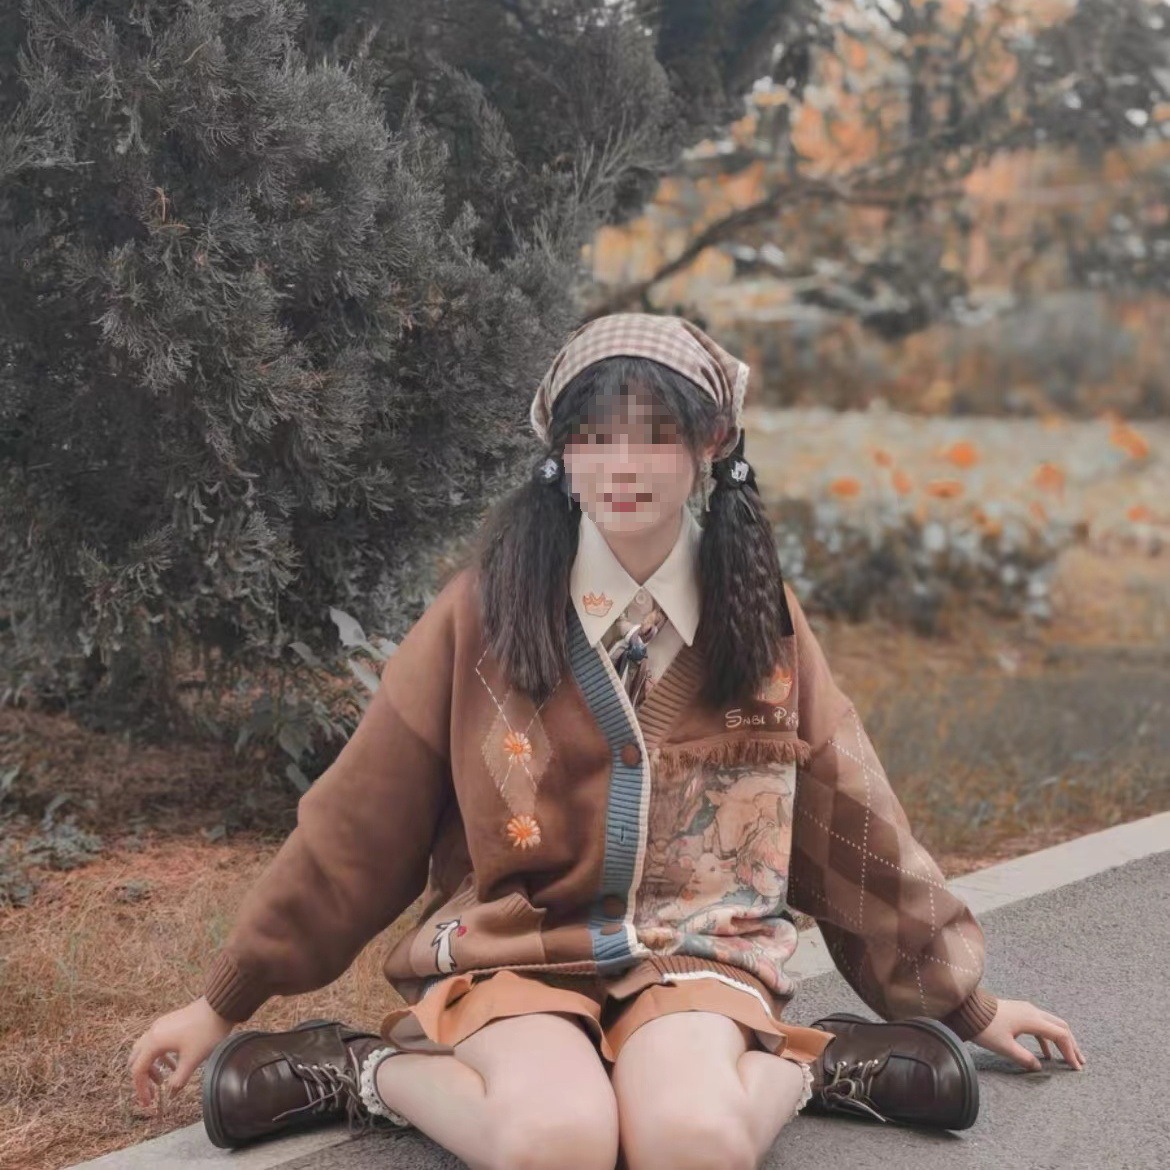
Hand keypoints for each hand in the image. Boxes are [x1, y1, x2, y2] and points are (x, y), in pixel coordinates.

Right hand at [127, 997, 233, 1108]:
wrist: (220, 1005)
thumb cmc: (206, 1032)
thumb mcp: (192, 1060)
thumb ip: (178, 1081)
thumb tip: (170, 1095)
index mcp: (154, 1042)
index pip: (138, 1071)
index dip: (141, 1089)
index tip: (148, 1103)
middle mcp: (152, 1032)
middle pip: (137, 1059)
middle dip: (143, 1078)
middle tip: (152, 1092)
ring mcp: (160, 1025)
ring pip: (146, 1050)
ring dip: (151, 1067)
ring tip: (162, 1080)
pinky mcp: (169, 1022)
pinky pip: (156, 1042)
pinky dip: (160, 1056)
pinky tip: (173, 1064)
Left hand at [970, 997, 1085, 1071]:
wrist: (966, 1009)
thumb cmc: (984, 1027)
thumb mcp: (1004, 1046)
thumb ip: (1024, 1058)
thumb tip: (1039, 1068)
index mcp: (1032, 1019)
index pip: (1060, 1035)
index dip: (1070, 1051)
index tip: (1076, 1068)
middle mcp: (1032, 1011)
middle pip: (1060, 1027)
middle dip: (1071, 1045)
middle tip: (1080, 1062)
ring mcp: (1025, 1010)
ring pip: (1050, 1025)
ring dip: (1061, 1041)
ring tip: (1068, 1058)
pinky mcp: (1018, 1012)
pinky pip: (1039, 1025)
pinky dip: (1047, 1038)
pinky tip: (1046, 1054)